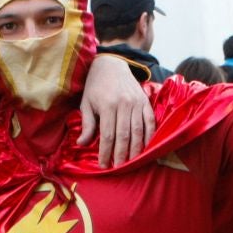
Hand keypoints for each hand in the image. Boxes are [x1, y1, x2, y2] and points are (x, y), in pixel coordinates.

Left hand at [78, 54, 154, 168]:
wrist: (111, 64)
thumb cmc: (95, 86)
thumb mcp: (86, 103)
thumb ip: (87, 124)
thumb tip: (82, 144)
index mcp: (107, 105)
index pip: (108, 135)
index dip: (106, 152)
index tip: (104, 165)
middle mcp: (124, 104)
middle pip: (124, 135)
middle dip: (122, 154)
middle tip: (119, 168)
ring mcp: (137, 103)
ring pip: (138, 131)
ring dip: (136, 149)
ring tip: (132, 162)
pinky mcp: (145, 102)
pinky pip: (150, 122)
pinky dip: (149, 136)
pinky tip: (146, 148)